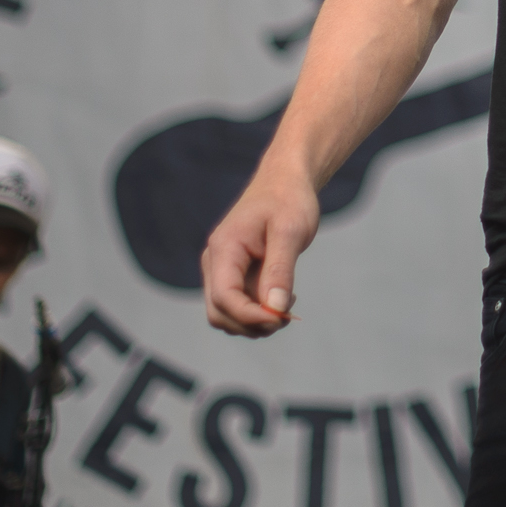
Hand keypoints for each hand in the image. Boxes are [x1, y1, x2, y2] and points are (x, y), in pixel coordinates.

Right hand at [202, 169, 319, 336]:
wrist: (284, 182)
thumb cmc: (288, 200)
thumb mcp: (290, 231)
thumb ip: (280, 270)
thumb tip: (274, 309)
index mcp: (224, 248)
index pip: (224, 297)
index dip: (250, 316)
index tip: (281, 318)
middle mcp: (215, 261)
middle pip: (220, 313)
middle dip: (252, 324)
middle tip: (289, 314)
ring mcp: (220, 269)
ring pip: (227, 315)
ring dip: (256, 322)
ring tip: (287, 301)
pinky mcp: (232, 275)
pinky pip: (238, 306)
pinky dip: (258, 312)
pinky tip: (282, 296)